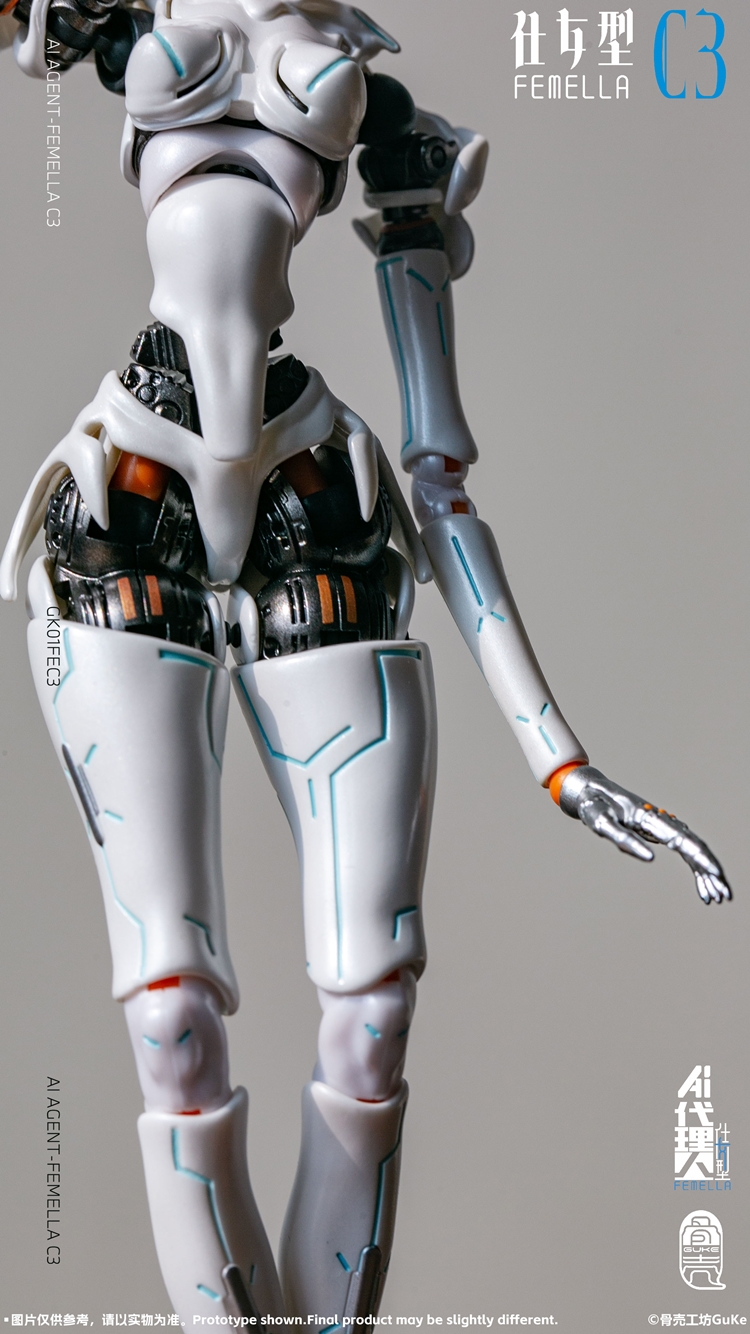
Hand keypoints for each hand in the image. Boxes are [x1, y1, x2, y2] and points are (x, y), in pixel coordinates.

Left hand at [557, 765, 730, 904]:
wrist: (591, 790)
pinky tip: (702, 888)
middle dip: (711, 870)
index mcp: (649, 818)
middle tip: (724, 895)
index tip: (714, 874)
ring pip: (693, 850)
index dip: (700, 857)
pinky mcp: (659, 832)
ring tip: (716, 897)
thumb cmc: (595, 805)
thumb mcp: (602, 823)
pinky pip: (684, 851)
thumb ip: (625, 839)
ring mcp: (662, 826)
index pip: (682, 839)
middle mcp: (661, 821)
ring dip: (706, 873)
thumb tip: (651, 859)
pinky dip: (695, 869)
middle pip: (694, 845)